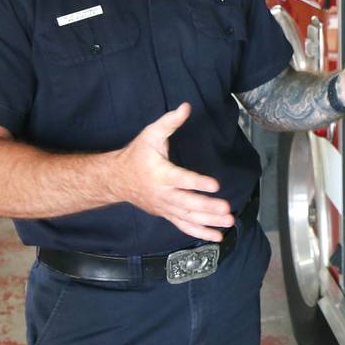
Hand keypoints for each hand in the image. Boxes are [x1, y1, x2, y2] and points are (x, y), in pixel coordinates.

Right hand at [114, 103, 232, 241]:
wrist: (116, 179)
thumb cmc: (136, 155)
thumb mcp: (151, 134)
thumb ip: (170, 121)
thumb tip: (186, 107)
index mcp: (161, 174)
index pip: (182, 179)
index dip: (198, 183)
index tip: (215, 185)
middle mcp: (163, 193)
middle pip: (188, 203)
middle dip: (208, 208)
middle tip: (227, 209)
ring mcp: (165, 206)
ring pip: (188, 218)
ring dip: (209, 222)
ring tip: (228, 223)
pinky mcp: (166, 214)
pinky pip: (184, 226)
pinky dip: (200, 232)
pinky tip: (216, 237)